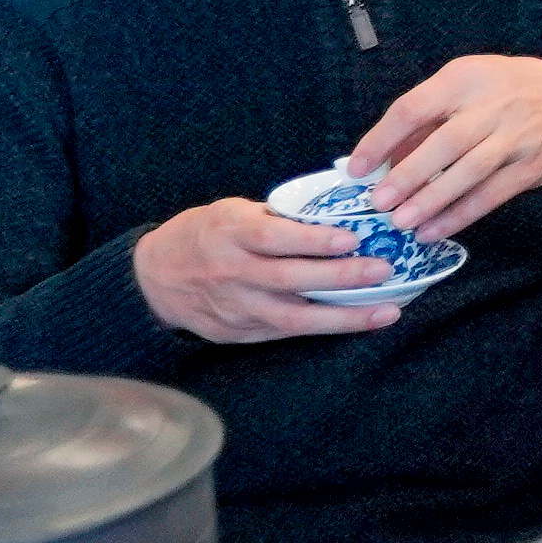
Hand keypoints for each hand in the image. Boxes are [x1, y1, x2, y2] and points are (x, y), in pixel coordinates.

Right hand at [134, 195, 405, 342]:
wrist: (155, 276)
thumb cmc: (207, 233)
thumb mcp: (234, 211)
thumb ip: (279, 216)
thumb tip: (341, 209)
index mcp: (230, 233)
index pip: (274, 238)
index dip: (313, 240)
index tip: (352, 237)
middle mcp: (231, 272)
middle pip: (289, 280)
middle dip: (341, 278)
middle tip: (383, 270)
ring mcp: (234, 307)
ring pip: (292, 318)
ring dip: (344, 317)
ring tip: (386, 311)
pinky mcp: (238, 333)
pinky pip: (285, 333)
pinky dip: (323, 328)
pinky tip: (358, 322)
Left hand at [346, 54, 541, 241]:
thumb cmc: (503, 91)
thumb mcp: (464, 85)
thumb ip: (425, 118)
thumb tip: (380, 160)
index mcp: (465, 79)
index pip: (414, 108)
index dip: (381, 140)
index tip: (356, 169)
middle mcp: (493, 104)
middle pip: (446, 143)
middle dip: (409, 175)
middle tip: (378, 202)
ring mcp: (518, 136)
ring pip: (470, 172)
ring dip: (432, 200)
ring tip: (401, 222)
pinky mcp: (533, 166)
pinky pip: (492, 195)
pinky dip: (460, 215)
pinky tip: (434, 230)